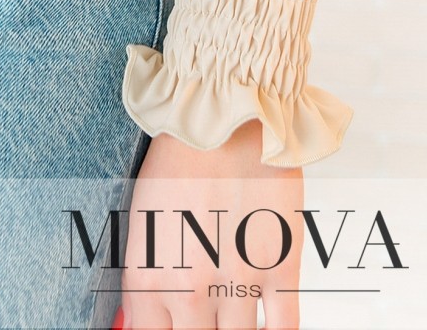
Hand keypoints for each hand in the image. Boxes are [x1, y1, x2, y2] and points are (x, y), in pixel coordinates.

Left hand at [120, 119, 303, 328]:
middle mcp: (190, 290)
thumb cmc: (180, 158)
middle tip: (208, 311)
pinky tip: (271, 329)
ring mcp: (238, 282)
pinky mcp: (280, 266)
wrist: (224, 118)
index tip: (180, 324)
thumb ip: (143, 281)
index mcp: (148, 280)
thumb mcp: (141, 221)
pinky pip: (285, 329)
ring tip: (234, 307)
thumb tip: (142, 322)